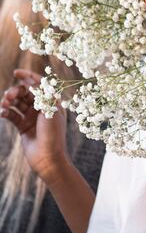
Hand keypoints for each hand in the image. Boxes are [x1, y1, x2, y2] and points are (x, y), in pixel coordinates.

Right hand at [0, 69, 68, 183]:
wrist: (48, 159)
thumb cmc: (53, 135)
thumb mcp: (51, 112)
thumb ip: (45, 95)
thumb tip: (39, 80)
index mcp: (52, 102)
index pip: (40, 84)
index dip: (28, 76)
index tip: (16, 72)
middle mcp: (42, 108)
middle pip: (26, 92)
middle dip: (16, 91)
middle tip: (9, 96)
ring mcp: (32, 117)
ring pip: (17, 103)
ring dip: (9, 101)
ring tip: (4, 104)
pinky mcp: (23, 127)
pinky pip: (12, 115)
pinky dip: (6, 112)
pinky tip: (2, 113)